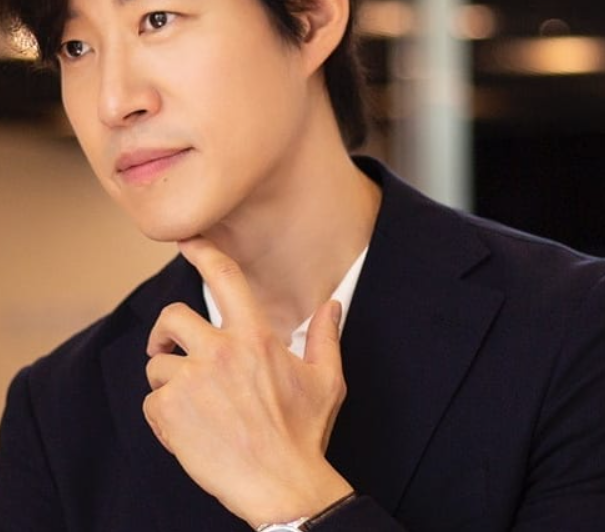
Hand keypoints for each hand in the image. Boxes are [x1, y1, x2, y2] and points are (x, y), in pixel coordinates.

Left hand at [143, 237, 352, 526]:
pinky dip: (162, 413)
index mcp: (255, 338)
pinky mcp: (170, 413)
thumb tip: (331, 305)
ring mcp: (191, 382)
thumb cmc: (303, 433)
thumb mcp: (326, 380)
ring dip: (168, 380)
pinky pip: (151, 401)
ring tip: (191, 403)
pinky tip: (186, 428)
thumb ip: (326, 336)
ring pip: (157, 364)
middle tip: (169, 347)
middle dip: (166, 331)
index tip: (187, 242)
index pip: (225, 278)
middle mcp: (219, 352)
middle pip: (171, 316)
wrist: (281, 484)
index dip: (203, 252)